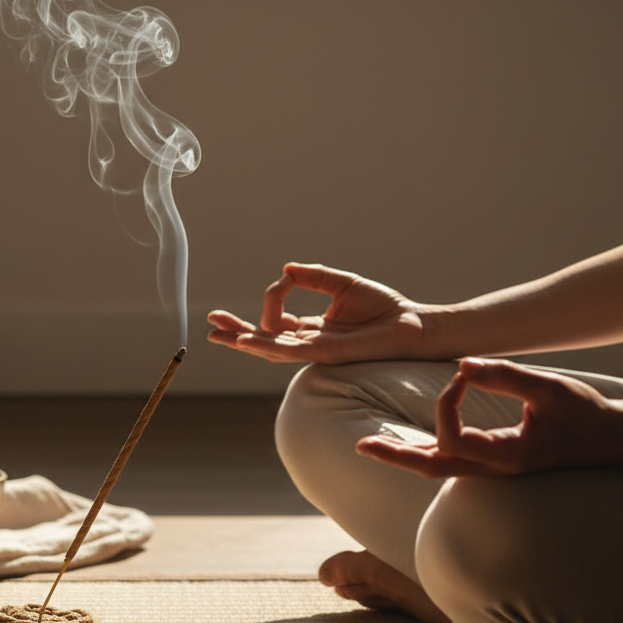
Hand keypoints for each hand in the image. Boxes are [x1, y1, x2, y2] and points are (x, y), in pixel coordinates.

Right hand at [207, 262, 434, 364]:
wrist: (411, 324)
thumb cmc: (384, 307)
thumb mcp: (342, 283)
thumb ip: (313, 276)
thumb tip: (285, 269)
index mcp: (313, 328)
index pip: (276, 321)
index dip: (269, 301)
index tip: (282, 281)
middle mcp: (310, 342)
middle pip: (264, 340)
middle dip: (236, 332)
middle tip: (211, 324)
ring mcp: (315, 350)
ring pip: (270, 349)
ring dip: (243, 341)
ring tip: (218, 335)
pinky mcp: (325, 353)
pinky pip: (289, 350)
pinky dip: (266, 345)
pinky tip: (247, 340)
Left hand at [357, 357, 622, 476]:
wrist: (615, 439)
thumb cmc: (586, 413)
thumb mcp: (548, 389)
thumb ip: (505, 376)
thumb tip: (462, 364)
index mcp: (505, 457)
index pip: (452, 434)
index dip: (448, 399)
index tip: (465, 373)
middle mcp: (494, 470)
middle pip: (432, 467)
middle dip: (395, 455)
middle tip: (359, 446)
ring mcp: (495, 472)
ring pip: (439, 468)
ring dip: (405, 456)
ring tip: (370, 447)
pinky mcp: (498, 464)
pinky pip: (453, 463)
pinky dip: (426, 453)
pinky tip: (409, 446)